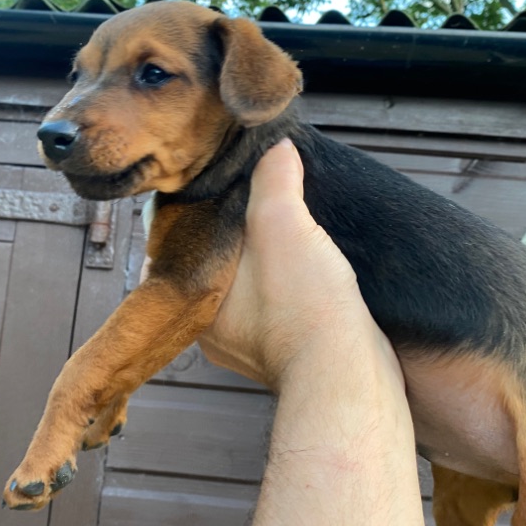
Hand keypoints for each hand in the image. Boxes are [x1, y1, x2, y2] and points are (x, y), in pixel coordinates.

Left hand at [197, 138, 402, 391]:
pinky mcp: (287, 350)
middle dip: (233, 231)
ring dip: (265, 258)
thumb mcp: (282, 224)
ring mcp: (250, 343)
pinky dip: (289, 282)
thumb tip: (276, 148)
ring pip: (248, 283)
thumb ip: (273, 179)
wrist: (350, 377)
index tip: (215, 182)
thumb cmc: (305, 308)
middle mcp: (214, 328)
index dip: (194, 209)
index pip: (174, 244)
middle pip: (214, 262)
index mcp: (194, 300)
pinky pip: (278, 303)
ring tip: (287, 224)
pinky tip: (310, 262)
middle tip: (254, 196)